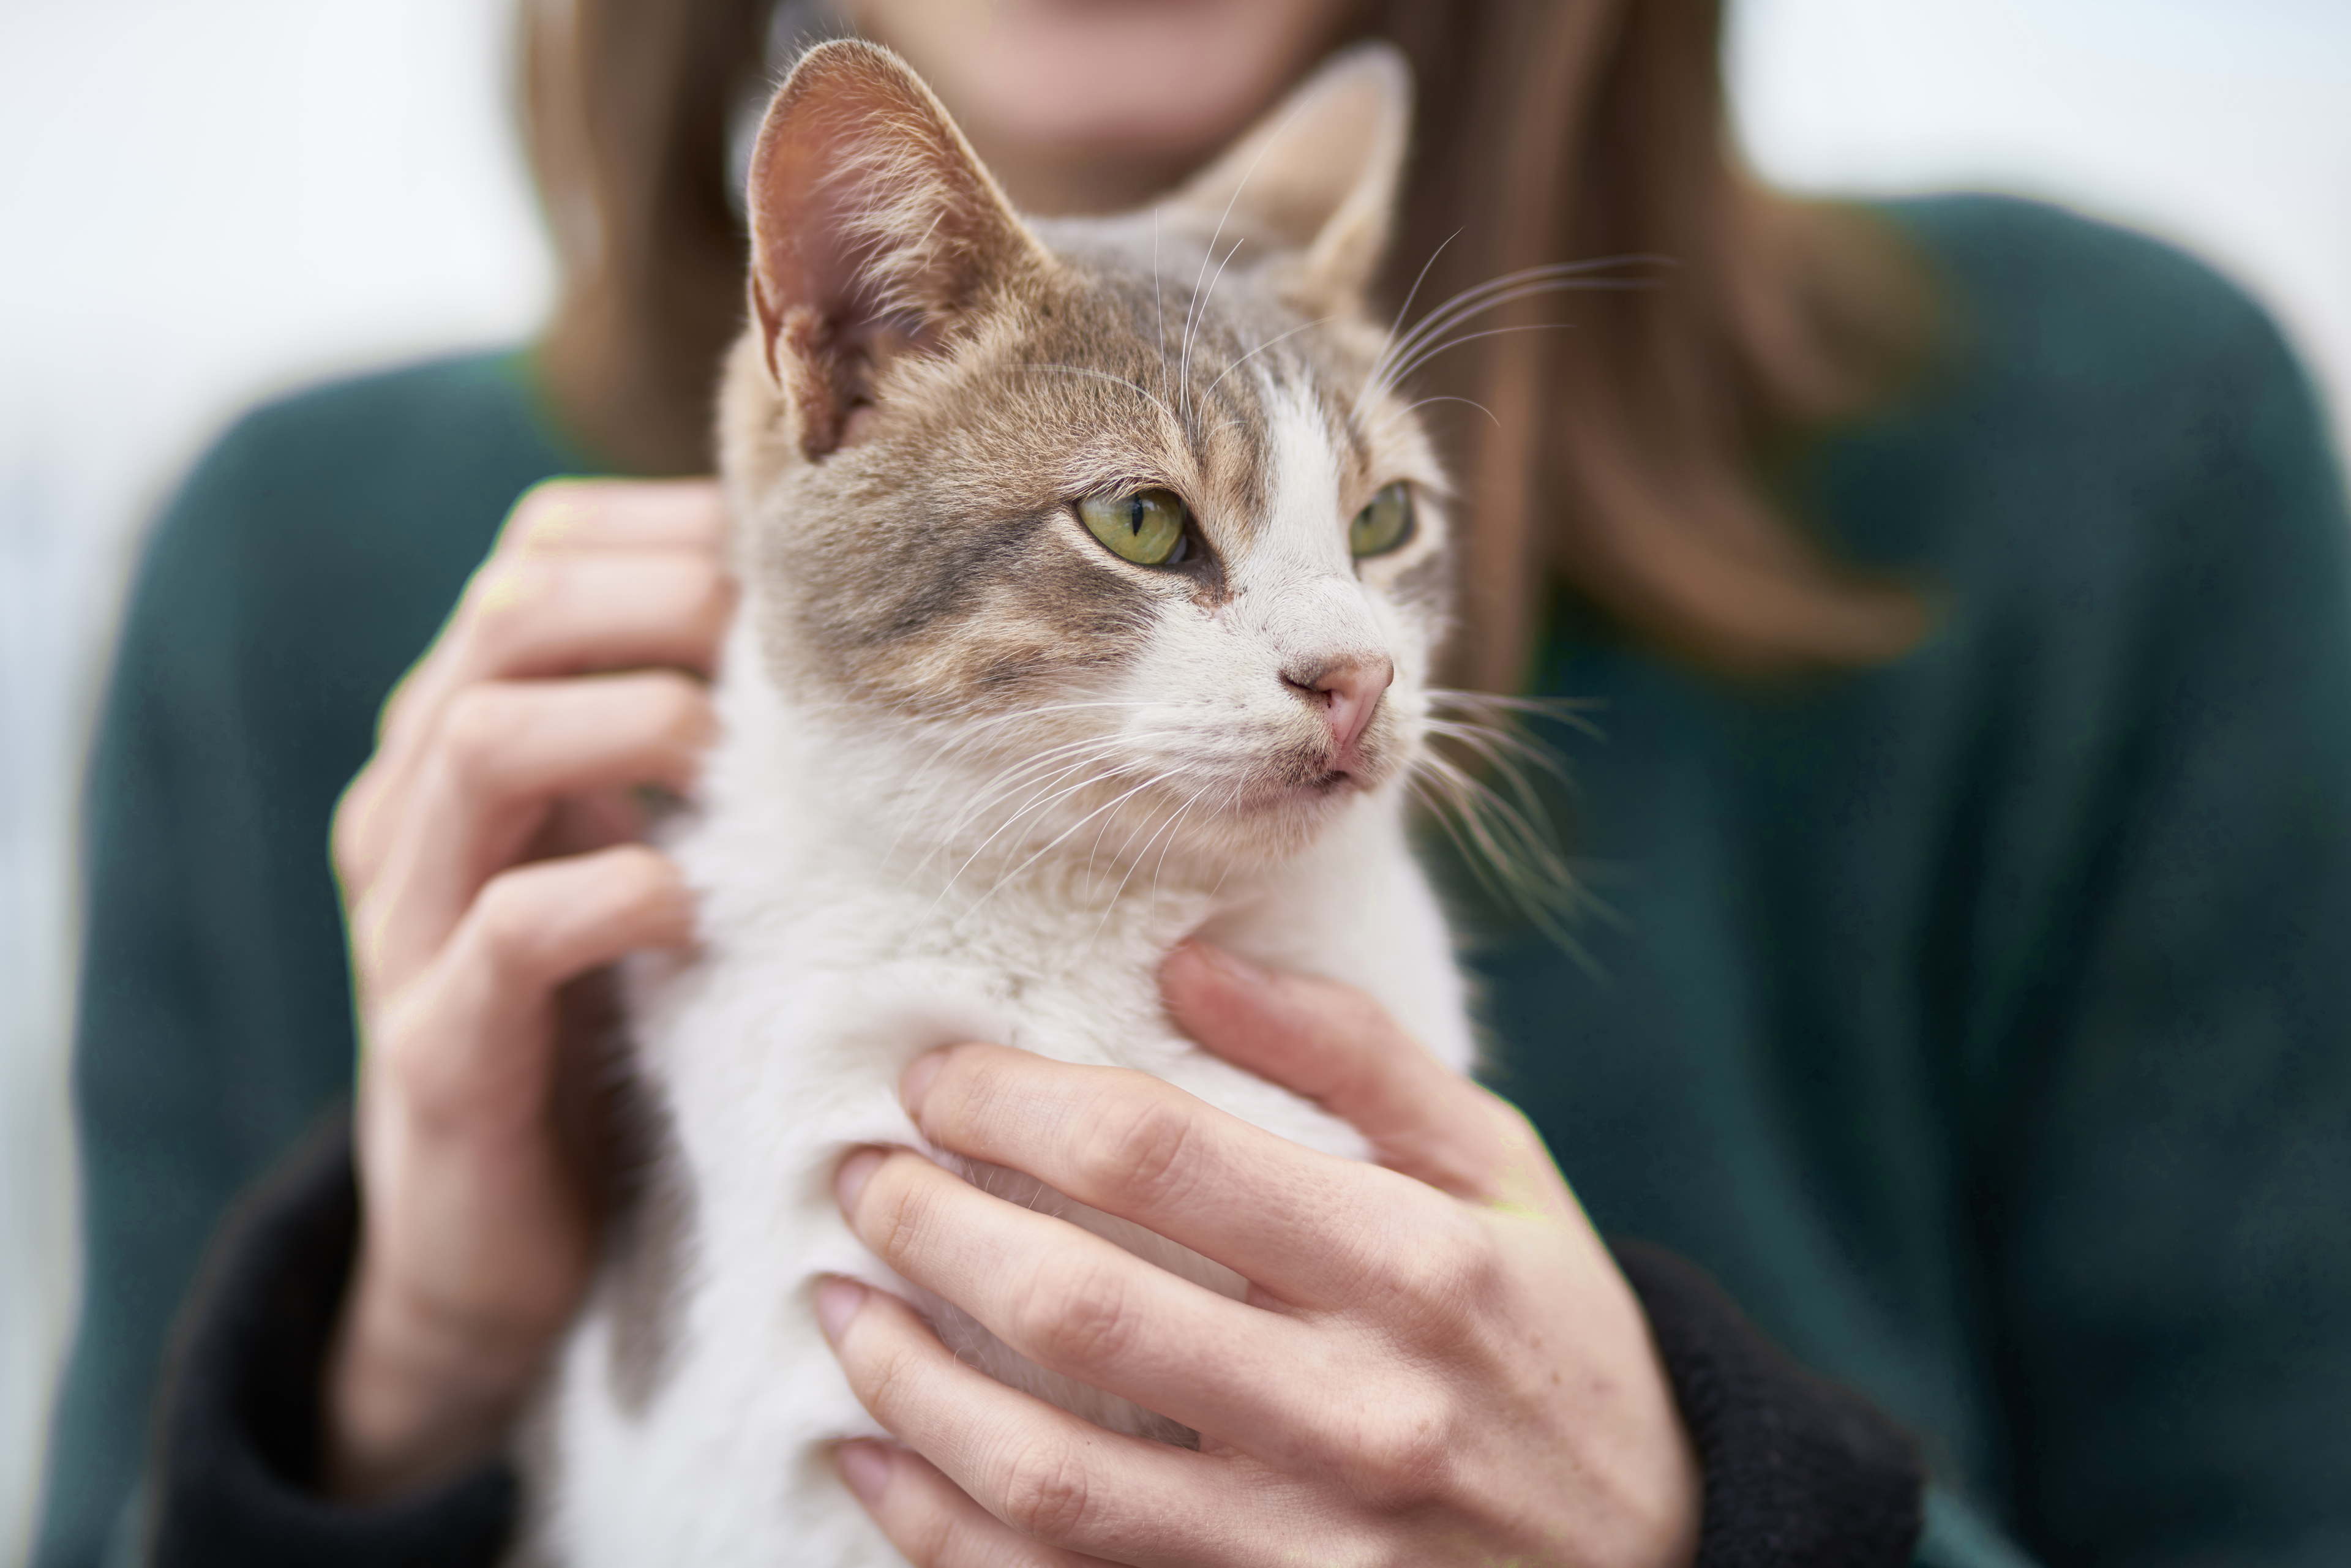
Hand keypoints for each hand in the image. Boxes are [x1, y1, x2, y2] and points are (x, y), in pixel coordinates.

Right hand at [324, 479, 731, 1499]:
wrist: (496, 1253)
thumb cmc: (602, 1027)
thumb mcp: (638, 857)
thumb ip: (690, 754)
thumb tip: (853, 643)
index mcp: (466, 738)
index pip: (537, 560)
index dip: (664, 532)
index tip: (797, 563)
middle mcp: (415, 806)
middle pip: (507, 617)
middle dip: (659, 599)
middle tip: (783, 643)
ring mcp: (408, 923)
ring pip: (480, 743)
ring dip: (629, 721)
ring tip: (731, 753)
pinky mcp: (435, 1047)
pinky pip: (502, 930)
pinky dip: (607, 894)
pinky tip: (688, 905)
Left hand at [819, 943, 1701, 1566]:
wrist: (1657, 1564)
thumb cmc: (1553, 1340)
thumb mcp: (1500, 1170)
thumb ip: (1351, 1055)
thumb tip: (1185, 960)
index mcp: (1416, 1263)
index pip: (1155, 1154)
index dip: (1011, 1103)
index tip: (934, 1075)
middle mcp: (1356, 1409)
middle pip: (1076, 1303)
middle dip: (929, 1223)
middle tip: (860, 1173)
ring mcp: (1303, 1546)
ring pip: (1040, 1468)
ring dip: (903, 1376)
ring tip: (838, 1297)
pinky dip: (935, 1526)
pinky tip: (871, 1453)